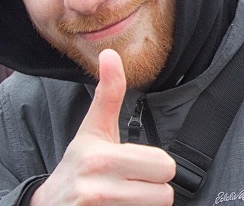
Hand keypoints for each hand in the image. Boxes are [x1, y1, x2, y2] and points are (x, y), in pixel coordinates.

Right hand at [32, 49, 175, 205]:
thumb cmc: (77, 166)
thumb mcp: (93, 130)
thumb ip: (109, 94)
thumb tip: (110, 53)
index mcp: (101, 158)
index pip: (166, 166)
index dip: (156, 167)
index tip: (135, 166)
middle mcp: (98, 188)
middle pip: (165, 193)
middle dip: (153, 189)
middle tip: (131, 185)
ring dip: (144, 205)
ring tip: (123, 198)